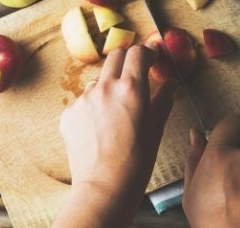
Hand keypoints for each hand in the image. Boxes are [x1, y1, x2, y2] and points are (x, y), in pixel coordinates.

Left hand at [54, 45, 176, 227]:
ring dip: (109, 85)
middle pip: (116, 56)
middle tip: (136, 73)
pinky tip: (100, 127)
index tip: (151, 58)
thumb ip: (163, 99)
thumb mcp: (156, 128)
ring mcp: (84, 99)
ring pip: (99, 80)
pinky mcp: (69, 113)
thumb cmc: (135, 162)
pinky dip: (94, 106)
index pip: (138, 52)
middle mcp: (105, 88)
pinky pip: (84, 100)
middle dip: (128, 60)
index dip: (147, 52)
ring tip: (116, 111)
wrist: (104, 187)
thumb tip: (170, 84)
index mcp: (131, 88)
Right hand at [182, 115, 239, 227]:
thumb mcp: (190, 191)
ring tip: (235, 203)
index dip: (226, 131)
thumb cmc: (208, 220)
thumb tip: (196, 133)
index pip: (230, 123)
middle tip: (222, 187)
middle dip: (232, 164)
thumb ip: (194, 158)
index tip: (222, 142)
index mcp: (220, 154)